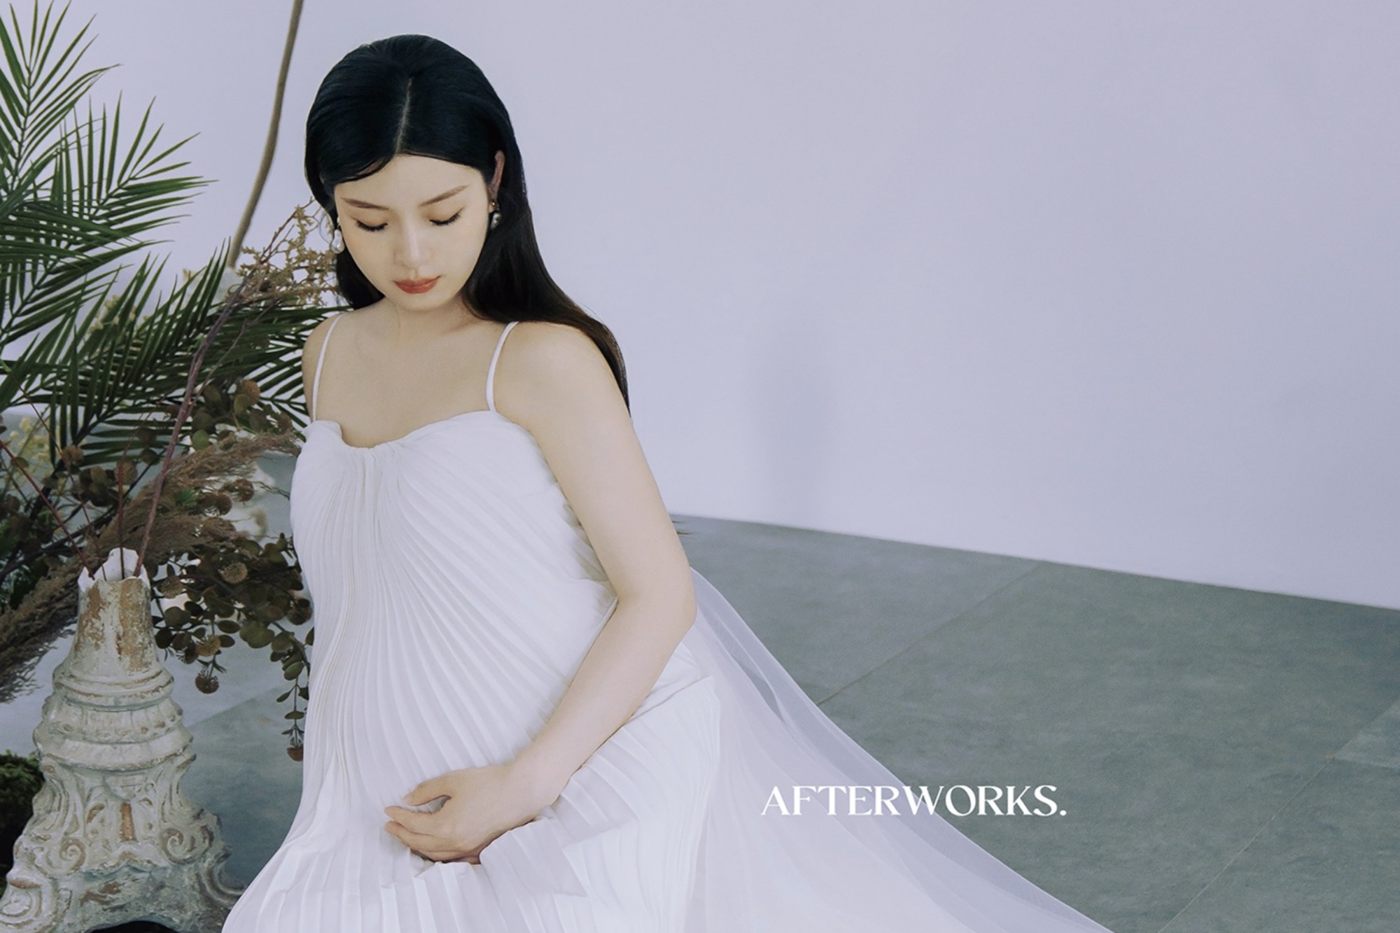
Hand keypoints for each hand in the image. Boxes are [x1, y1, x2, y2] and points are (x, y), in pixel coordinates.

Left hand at [382, 762, 550, 862]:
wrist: (521, 791)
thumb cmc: (488, 782)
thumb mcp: (453, 780)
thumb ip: (427, 791)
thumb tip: (408, 800)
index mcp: (445, 825)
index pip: (413, 824)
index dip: (398, 816)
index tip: (387, 809)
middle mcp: (454, 843)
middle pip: (419, 844)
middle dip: (401, 834)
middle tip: (389, 826)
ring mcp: (468, 849)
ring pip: (434, 855)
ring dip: (416, 847)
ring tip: (407, 837)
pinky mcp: (479, 850)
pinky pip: (452, 859)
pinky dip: (438, 855)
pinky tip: (434, 849)